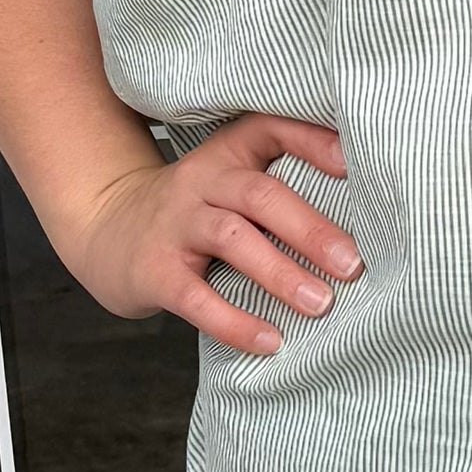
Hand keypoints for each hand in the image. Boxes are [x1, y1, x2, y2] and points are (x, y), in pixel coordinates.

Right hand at [64, 113, 355, 358]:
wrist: (106, 231)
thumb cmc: (193, 213)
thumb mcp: (228, 183)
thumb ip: (280, 189)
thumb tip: (365, 223)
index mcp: (227, 155)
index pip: (272, 130)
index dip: (314, 142)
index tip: (358, 166)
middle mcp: (201, 182)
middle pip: (261, 194)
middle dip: (311, 228)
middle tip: (354, 264)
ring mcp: (175, 225)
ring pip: (233, 240)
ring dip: (281, 273)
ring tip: (321, 304)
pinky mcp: (155, 271)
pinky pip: (197, 297)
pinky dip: (235, 322)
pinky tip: (270, 341)